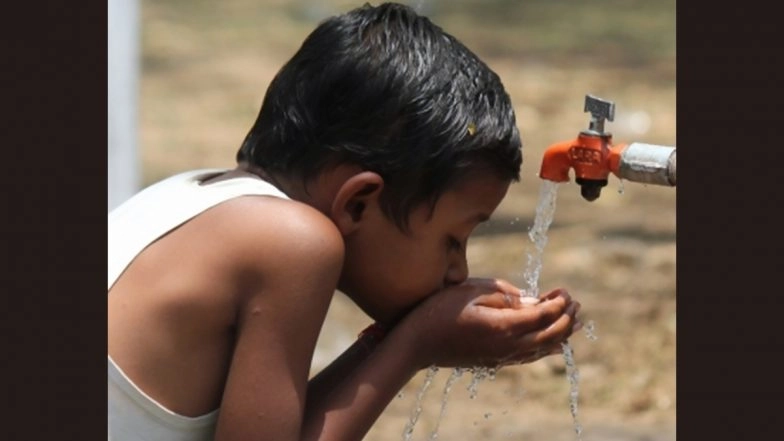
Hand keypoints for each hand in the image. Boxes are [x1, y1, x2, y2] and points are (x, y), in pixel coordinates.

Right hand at [397, 278, 580, 368]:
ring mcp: (502, 357)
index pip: (544, 315)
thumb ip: (506, 294)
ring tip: (575, 320)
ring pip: (543, 349)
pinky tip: (553, 341)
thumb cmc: (440, 310)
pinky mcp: (496, 362)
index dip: (559, 303)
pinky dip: (547, 348)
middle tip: (575, 302)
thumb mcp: (472, 291)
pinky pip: (530, 357)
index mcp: (503, 325)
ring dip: (562, 333)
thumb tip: (534, 301)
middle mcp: (508, 346)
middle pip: (551, 335)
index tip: (565, 290)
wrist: (417, 343)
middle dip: (567, 318)